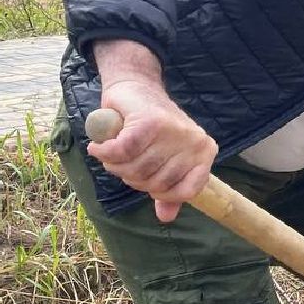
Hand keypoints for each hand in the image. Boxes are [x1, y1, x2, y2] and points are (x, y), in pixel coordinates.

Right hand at [88, 41, 216, 222]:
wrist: (135, 86)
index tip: (149, 181)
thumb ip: (169, 188)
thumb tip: (166, 217)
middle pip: (156, 184)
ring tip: (114, 151)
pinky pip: (120, 152)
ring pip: (136, 170)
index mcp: (204, 152)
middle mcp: (194, 142)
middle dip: (133, 178)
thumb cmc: (151, 128)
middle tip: (126, 161)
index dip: (163, 193)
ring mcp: (172, 132)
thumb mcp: (166, 159)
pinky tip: (99, 146)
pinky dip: (104, 152)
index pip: (188, 192)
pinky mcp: (148, 123)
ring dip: (115, 165)